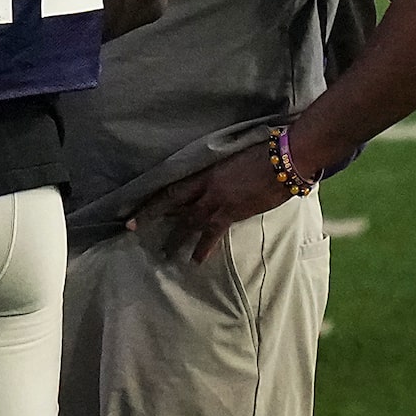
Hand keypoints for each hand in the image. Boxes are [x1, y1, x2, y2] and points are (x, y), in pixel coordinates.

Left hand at [132, 145, 288, 263]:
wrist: (283, 161)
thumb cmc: (262, 155)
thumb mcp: (232, 159)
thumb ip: (219, 172)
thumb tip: (213, 182)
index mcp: (204, 172)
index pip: (172, 186)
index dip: (153, 195)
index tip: (137, 201)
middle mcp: (204, 187)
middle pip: (171, 202)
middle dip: (151, 215)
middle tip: (132, 227)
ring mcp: (217, 201)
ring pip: (188, 221)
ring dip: (176, 238)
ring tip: (164, 253)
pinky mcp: (231, 213)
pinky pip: (212, 234)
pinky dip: (203, 248)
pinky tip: (196, 261)